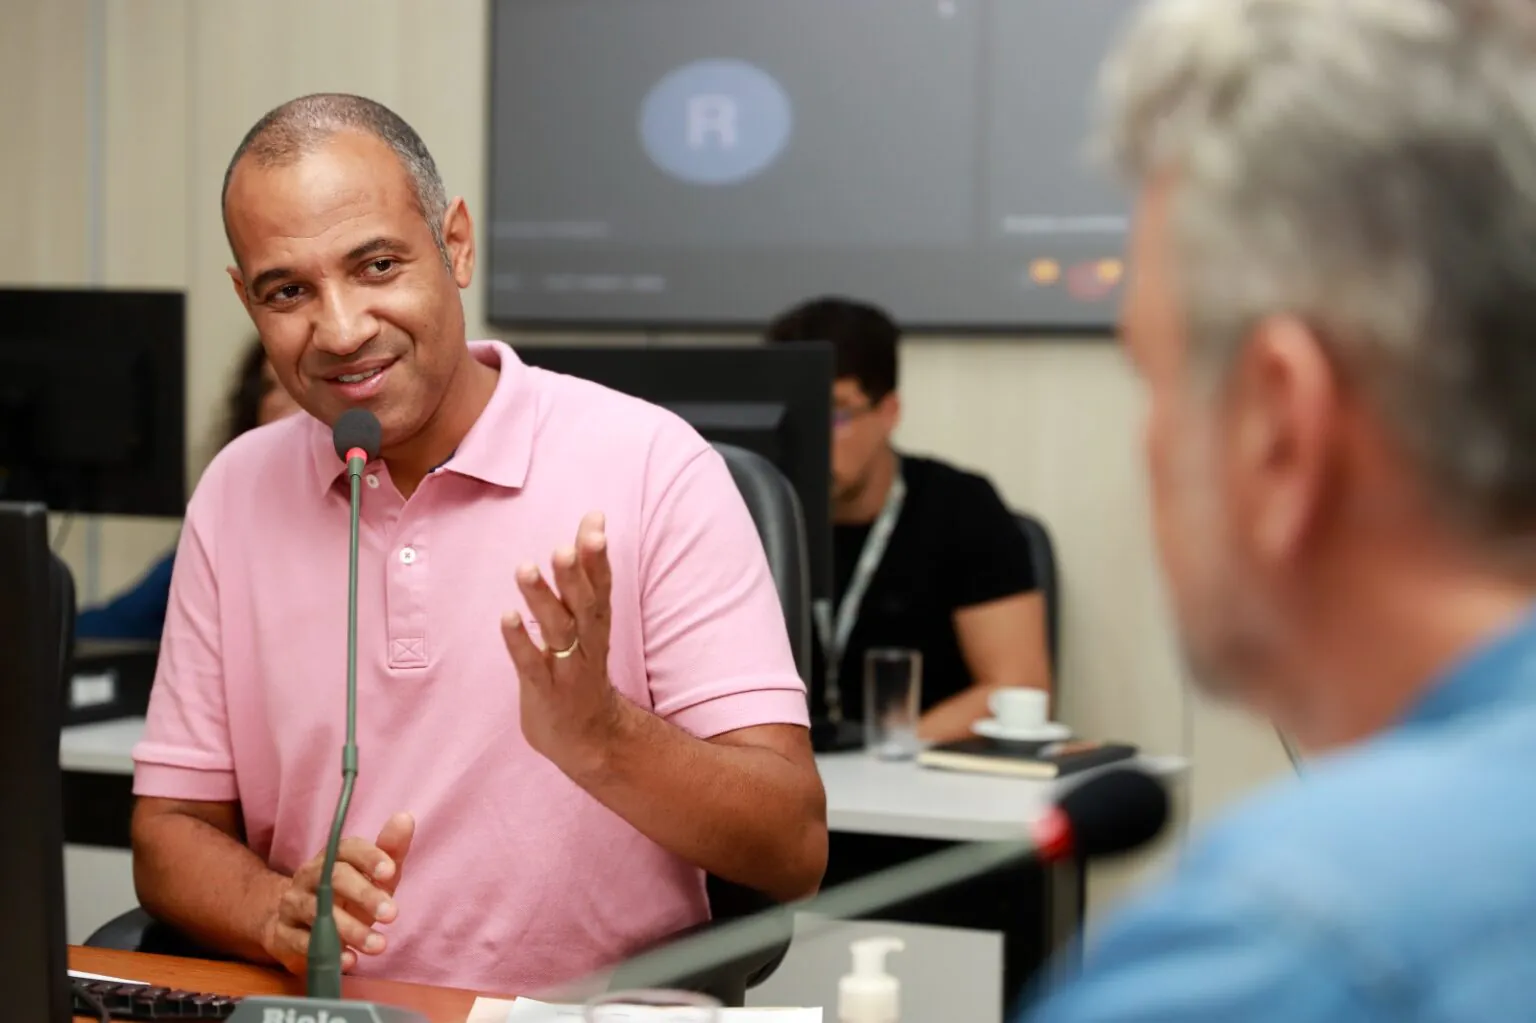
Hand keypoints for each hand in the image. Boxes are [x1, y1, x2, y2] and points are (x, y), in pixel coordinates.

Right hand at [261, 812, 414, 975]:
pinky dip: (329, 953)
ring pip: (318, 912)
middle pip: (334, 878)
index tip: (390, 872)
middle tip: (392, 915)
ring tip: (379, 945)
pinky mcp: (282, 934)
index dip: (369, 857)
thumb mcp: (373, 875)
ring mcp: (292, 904)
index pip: (347, 848)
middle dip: (365, 895)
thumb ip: (390, 850)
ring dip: (351, 930)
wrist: (296, 926)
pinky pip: (303, 942)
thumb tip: (405, 818)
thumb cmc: (346, 897)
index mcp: (332, 857)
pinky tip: (351, 961)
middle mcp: (309, 875)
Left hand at [502, 511, 625, 773]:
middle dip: (574, 576)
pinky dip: (520, 641)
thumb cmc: (580, 663)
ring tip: (524, 570)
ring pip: (557, 630)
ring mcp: (567, 667)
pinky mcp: (545, 690)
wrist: (587, 734)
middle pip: (583, 604)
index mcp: (597, 621)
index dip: (597, 555)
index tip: (594, 523)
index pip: (600, 583)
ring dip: (542, 600)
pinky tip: (506, 617)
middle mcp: (587, 641)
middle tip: (563, 548)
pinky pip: (530, 663)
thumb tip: (594, 519)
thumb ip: (587, 570)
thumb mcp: (589, 616)